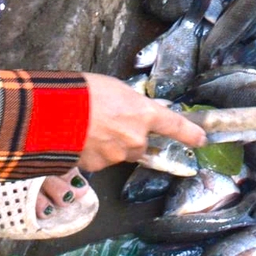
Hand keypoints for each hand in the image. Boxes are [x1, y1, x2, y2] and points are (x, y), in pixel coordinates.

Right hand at [80, 72, 203, 168]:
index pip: (175, 126)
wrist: (53, 114)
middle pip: (142, 143)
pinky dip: (95, 152)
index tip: (201, 139)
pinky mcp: (99, 166)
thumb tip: (153, 107)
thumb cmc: (85, 92)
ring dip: (112, 144)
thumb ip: (136, 102)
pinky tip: (82, 138)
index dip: (190, 133)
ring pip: (121, 153)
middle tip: (112, 121)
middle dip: (132, 136)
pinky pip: (102, 160)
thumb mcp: (117, 88)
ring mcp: (117, 155)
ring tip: (91, 127)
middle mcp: (136, 138)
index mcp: (144, 114)